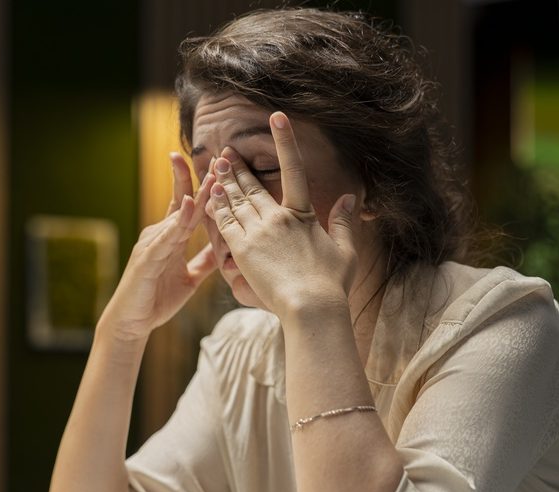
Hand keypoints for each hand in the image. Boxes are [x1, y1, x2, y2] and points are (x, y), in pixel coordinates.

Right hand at [99, 153, 216, 342]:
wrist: (132, 322)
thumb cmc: (157, 299)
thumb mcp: (190, 277)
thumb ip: (205, 261)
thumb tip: (225, 248)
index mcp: (170, 237)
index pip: (187, 204)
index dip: (202, 185)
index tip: (218, 165)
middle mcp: (160, 234)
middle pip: (182, 201)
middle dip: (200, 178)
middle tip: (217, 156)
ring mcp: (152, 244)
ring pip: (177, 215)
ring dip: (196, 194)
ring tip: (212, 176)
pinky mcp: (147, 258)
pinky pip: (165, 237)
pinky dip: (177, 221)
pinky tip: (187, 206)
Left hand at [205, 112, 358, 318]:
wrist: (311, 306)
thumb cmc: (332, 284)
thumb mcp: (345, 250)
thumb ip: (344, 222)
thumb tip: (350, 197)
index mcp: (303, 214)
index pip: (294, 170)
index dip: (286, 141)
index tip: (277, 117)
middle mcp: (278, 217)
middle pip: (254, 185)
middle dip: (239, 166)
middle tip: (227, 151)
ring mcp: (258, 232)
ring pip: (236, 200)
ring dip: (224, 182)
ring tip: (214, 165)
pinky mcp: (242, 250)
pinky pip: (225, 222)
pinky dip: (216, 206)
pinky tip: (208, 193)